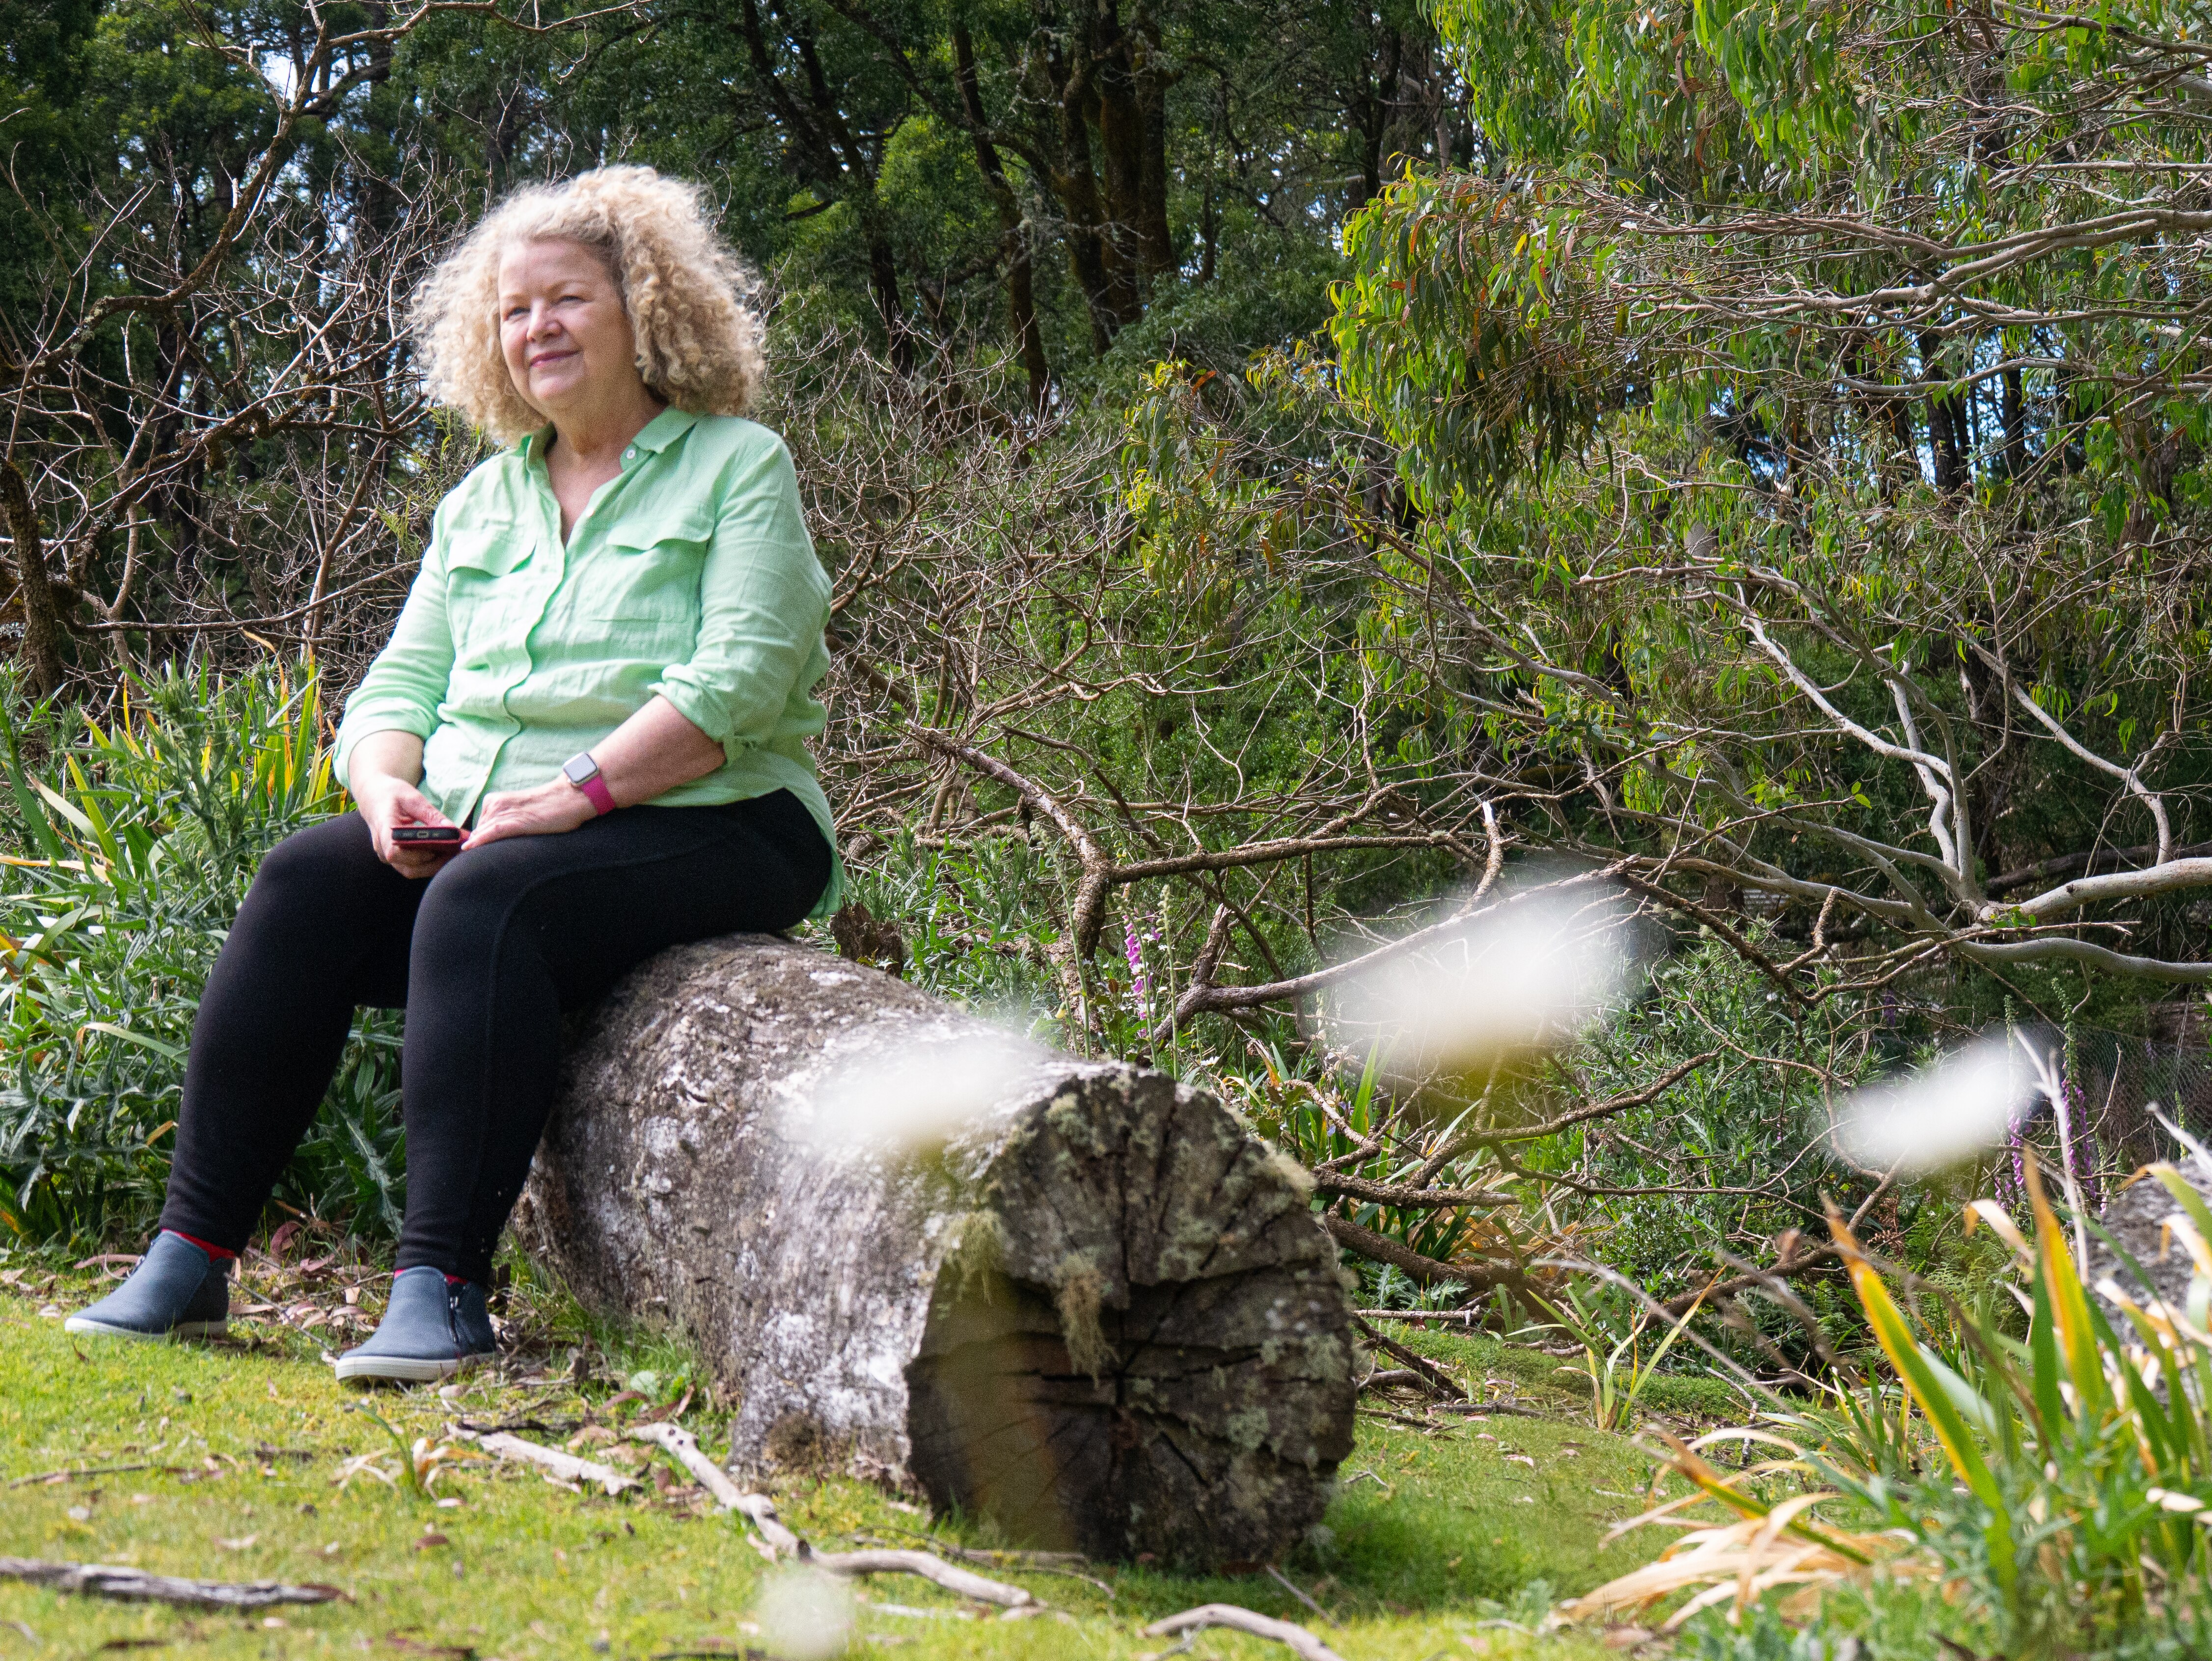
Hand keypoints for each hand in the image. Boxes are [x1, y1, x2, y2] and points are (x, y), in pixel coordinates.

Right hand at [355, 774, 463, 878]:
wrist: (374, 797)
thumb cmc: (391, 794)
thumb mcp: (412, 798)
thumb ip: (431, 814)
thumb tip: (452, 829)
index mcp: (383, 829)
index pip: (395, 852)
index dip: (418, 855)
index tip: (438, 847)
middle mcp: (383, 847)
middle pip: (409, 867)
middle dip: (436, 862)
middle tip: (457, 850)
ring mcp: (387, 856)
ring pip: (413, 871)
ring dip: (435, 865)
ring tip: (453, 851)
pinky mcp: (395, 858)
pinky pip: (413, 867)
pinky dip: (430, 863)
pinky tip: (444, 852)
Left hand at [464, 778, 596, 850]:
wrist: (570, 798)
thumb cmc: (551, 807)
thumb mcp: (522, 812)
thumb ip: (507, 821)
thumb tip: (493, 839)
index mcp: (494, 800)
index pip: (480, 826)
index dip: (482, 839)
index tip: (484, 852)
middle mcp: (495, 804)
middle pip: (479, 831)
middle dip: (481, 844)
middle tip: (483, 860)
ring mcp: (504, 812)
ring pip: (483, 833)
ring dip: (479, 847)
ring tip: (478, 863)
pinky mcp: (515, 821)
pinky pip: (492, 832)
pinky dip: (480, 841)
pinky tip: (469, 849)